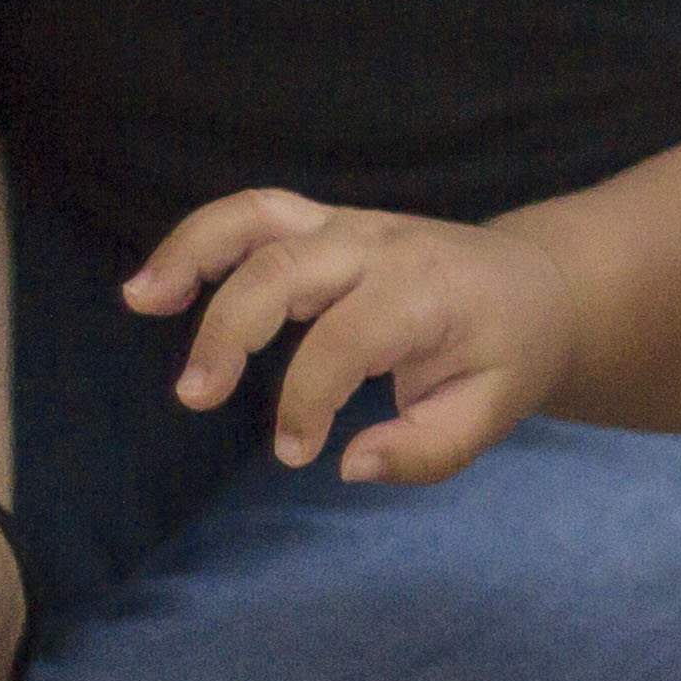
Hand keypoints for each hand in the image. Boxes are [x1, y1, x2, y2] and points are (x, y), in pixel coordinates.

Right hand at [123, 191, 574, 481]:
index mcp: (429, 294)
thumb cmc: (509, 353)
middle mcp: (383, 247)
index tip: (294, 451)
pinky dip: (199, 240)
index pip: (347, 338)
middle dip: (231, 330)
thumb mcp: (493, 412)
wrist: (539, 285)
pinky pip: (254, 215)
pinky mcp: (326, 224)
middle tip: (195, 397)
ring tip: (141, 302)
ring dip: (193, 256)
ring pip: (258, 219)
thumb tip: (349, 465)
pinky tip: (152, 286)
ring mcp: (350, 227)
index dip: (308, 398)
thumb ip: (429, 450)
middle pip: (287, 270)